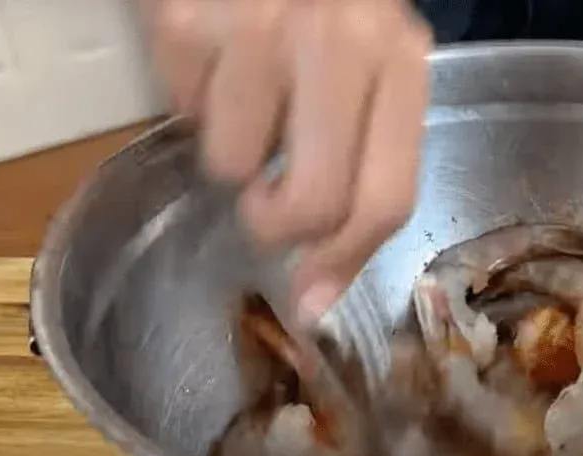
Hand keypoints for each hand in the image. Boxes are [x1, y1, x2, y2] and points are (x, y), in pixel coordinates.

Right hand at [141, 0, 433, 322]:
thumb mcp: (367, 59)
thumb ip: (362, 155)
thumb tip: (317, 288)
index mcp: (401, 61)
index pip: (389, 196)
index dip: (348, 261)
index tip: (312, 300)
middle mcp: (343, 45)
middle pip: (315, 203)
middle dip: (277, 227)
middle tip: (265, 205)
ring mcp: (264, 30)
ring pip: (234, 166)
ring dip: (230, 148)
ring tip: (243, 90)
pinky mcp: (190, 19)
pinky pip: (181, 109)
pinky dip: (189, 95)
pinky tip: (214, 51)